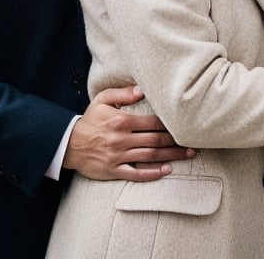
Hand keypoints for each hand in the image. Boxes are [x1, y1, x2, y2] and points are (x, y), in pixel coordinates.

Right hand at [63, 86, 194, 181]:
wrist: (68, 143)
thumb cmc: (89, 120)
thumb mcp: (102, 100)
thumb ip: (123, 94)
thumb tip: (143, 90)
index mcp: (122, 121)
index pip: (152, 122)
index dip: (170, 124)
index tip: (184, 124)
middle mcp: (122, 139)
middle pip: (155, 140)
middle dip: (176, 141)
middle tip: (194, 142)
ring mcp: (118, 156)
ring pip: (150, 156)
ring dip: (170, 156)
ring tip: (187, 155)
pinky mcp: (113, 170)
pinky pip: (136, 173)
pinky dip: (152, 173)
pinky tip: (166, 171)